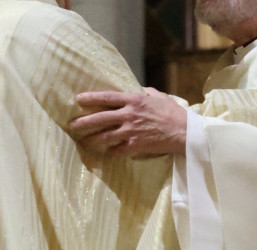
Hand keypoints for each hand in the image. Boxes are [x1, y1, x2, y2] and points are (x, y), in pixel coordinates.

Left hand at [70, 88, 186, 157]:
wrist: (184, 133)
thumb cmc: (172, 113)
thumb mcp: (158, 96)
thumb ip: (144, 93)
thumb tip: (136, 89)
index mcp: (134, 100)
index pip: (107, 97)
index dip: (91, 98)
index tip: (78, 99)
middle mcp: (129, 115)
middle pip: (100, 118)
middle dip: (83, 122)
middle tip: (72, 125)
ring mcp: (131, 131)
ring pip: (104, 136)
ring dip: (92, 140)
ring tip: (83, 141)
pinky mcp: (135, 146)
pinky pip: (117, 150)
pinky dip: (111, 151)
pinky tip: (107, 152)